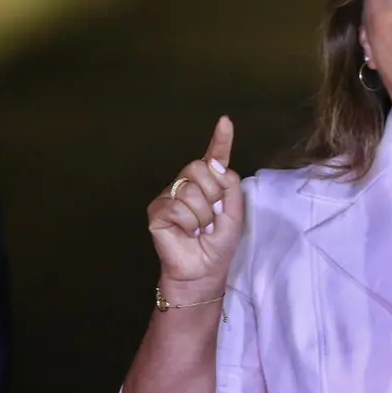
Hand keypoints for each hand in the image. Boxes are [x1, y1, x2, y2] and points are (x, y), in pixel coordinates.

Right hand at [147, 116, 243, 295]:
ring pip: (191, 189)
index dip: (220, 140)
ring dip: (203, 215)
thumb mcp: (234, 212)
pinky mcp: (157, 211)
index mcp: (208, 184)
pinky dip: (189, 223)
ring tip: (199, 230)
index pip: (213, 157)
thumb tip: (217, 162)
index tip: (225, 122)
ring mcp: (169, 196)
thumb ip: (229, 185)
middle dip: (213, 195)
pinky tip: (186, 233)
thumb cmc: (217, 244)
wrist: (203, 270)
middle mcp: (186, 185)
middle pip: (200, 168)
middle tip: (211, 218)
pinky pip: (178, 206)